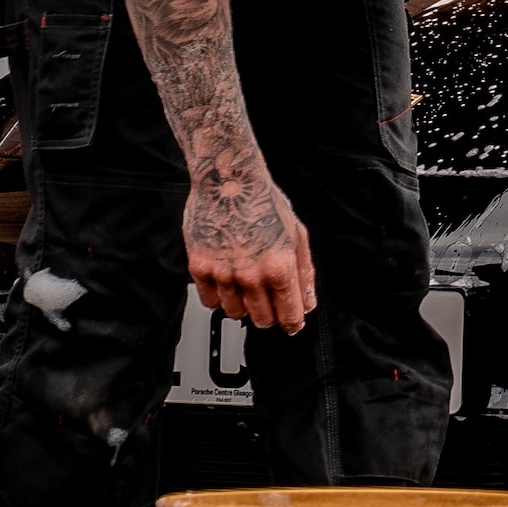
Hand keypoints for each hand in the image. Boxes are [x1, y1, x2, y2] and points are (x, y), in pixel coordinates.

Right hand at [185, 168, 316, 330]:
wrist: (229, 181)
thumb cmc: (264, 202)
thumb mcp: (297, 236)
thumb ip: (304, 274)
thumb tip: (307, 303)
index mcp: (279, 266)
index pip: (289, 314)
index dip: (293, 323)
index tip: (292, 325)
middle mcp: (250, 274)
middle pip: (262, 320)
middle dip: (269, 316)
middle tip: (270, 304)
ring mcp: (223, 273)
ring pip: (234, 313)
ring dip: (243, 307)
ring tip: (247, 288)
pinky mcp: (200, 267)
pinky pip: (209, 301)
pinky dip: (219, 298)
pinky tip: (227, 283)